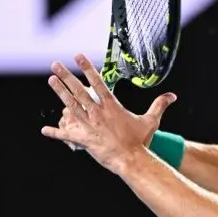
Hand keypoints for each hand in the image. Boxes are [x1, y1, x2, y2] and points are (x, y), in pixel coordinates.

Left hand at [40, 53, 176, 173]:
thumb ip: (160, 105)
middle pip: (79, 91)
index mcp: (112, 106)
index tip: (78, 56)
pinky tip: (44, 130)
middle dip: (66, 76)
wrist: (131, 160)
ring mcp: (89, 125)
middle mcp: (98, 113)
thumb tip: (173, 95)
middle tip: (55, 64)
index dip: (87, 68)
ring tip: (51, 80)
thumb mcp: (151, 121)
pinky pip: (66, 135)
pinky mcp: (84, 139)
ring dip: (59, 92)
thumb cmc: (141, 141)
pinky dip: (55, 133)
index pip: (98, 82)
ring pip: (70, 106)